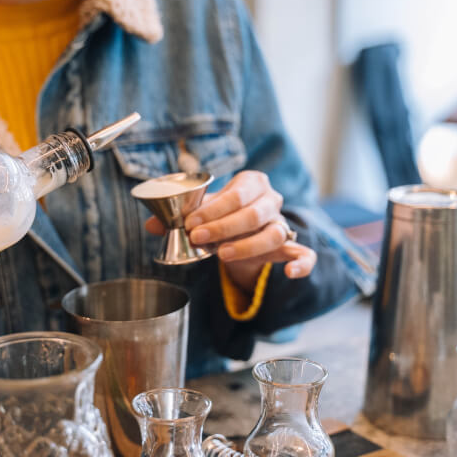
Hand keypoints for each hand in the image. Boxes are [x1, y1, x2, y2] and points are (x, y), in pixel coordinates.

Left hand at [145, 171, 316, 291]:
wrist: (241, 233)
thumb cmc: (221, 216)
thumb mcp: (201, 212)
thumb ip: (177, 217)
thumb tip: (150, 225)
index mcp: (252, 182)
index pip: (237, 193)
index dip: (214, 210)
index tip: (190, 224)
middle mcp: (271, 200)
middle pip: (254, 213)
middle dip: (223, 227)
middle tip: (197, 239)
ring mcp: (283, 223)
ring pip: (274, 233)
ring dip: (247, 245)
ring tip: (221, 255)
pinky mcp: (291, 246)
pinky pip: (305, 254)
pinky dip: (301, 263)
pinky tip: (289, 273)